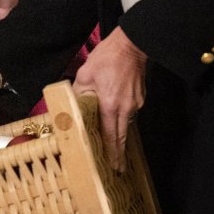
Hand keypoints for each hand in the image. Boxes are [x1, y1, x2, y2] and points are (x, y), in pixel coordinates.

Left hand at [72, 26, 146, 172]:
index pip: (111, 134)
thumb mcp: (86, 74)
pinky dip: (122, 120)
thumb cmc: (107, 57)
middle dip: (119, 153)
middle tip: (117, 169)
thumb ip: (79, 93)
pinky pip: (129, 113)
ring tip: (113, 148)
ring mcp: (135, 103)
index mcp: (110, 104)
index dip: (112, 152)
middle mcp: (126, 107)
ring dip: (119, 135)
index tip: (114, 167)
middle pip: (121, 135)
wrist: (131, 45)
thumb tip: (74, 107)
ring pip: (125, 124)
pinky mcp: (139, 97)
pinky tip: (115, 120)